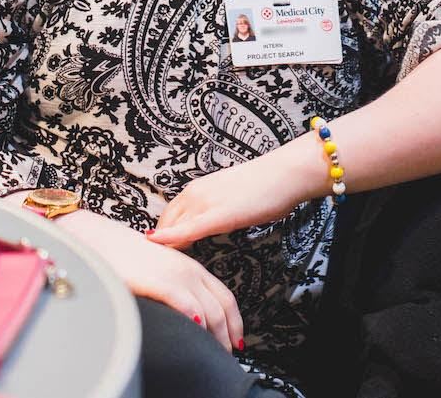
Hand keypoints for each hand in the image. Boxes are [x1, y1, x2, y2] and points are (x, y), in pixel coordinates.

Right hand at [56, 210, 243, 351]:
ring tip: (215, 352)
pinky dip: (196, 320)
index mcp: (192, 267)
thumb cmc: (127, 258)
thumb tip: (186, 313)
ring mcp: (176, 275)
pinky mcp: (160, 281)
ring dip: (216, 335)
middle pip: (222, 306)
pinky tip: (196, 331)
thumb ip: (176, 286)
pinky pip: (187, 304)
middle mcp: (190, 270)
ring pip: (210, 310)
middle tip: (226, 353)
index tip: (236, 340)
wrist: (103, 240)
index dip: (235, 321)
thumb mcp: (161, 269)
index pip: (225, 296)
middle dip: (228, 334)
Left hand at [150, 139, 324, 248]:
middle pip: (165, 223)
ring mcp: (204, 203)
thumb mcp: (227, 196)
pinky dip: (171, 238)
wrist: (283, 174)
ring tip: (160, 266)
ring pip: (172, 227)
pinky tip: (158, 245)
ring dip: (164, 246)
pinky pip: (188, 229)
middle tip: (159, 264)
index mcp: (195, 189)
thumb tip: (207, 223)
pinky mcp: (218, 215)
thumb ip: (212, 208)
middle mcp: (194, 193)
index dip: (161, 234)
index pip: (168, 215)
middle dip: (159, 243)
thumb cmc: (262, 186)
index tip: (157, 251)